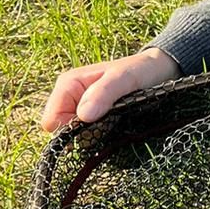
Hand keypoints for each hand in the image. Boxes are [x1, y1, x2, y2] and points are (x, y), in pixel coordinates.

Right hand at [40, 46, 180, 132]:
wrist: (158, 72)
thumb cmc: (140, 70)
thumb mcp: (124, 78)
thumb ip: (104, 93)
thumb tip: (83, 116)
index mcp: (68, 85)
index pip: (51, 121)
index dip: (69, 130)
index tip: (94, 125)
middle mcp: (70, 99)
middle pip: (61, 132)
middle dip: (83, 134)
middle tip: (109, 123)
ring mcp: (81, 110)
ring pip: (75, 138)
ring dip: (94, 136)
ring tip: (115, 123)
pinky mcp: (94, 120)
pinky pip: (89, 137)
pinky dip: (101, 137)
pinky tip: (116, 128)